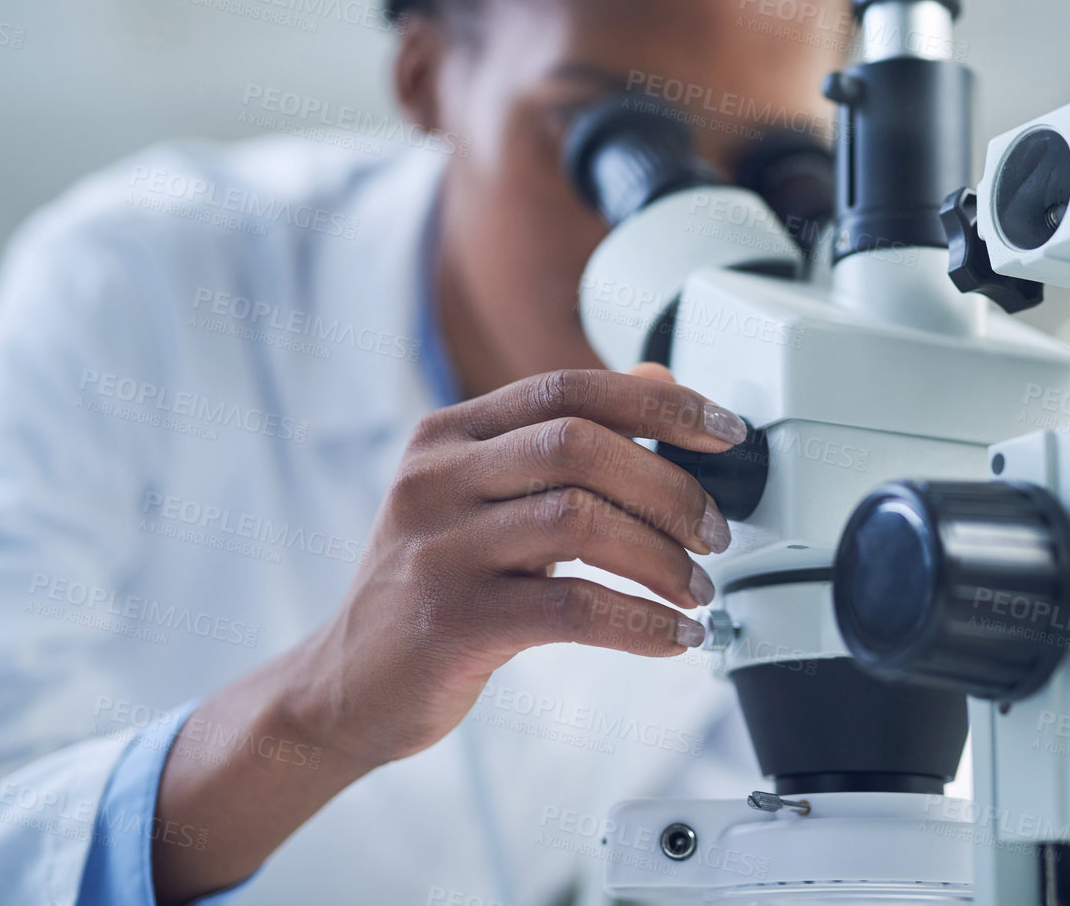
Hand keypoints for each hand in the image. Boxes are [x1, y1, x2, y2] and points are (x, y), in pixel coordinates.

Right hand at [152, 366, 745, 902]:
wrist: (344, 687)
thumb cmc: (433, 587)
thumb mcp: (485, 498)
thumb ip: (564, 437)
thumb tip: (657, 381)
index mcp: (447, 435)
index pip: (567, 388)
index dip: (659, 403)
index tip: (725, 431)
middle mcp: (435, 479)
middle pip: (579, 446)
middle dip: (670, 487)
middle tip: (716, 532)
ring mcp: (438, 549)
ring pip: (579, 523)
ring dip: (662, 558)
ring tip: (698, 589)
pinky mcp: (451, 622)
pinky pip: (571, 609)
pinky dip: (640, 622)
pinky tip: (673, 637)